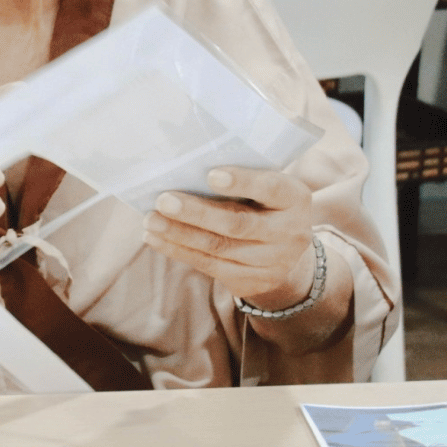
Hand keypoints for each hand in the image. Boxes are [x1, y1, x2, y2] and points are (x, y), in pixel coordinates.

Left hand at [141, 166, 315, 310]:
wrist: (285, 253)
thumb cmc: (263, 204)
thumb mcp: (265, 186)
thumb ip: (238, 176)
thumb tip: (183, 166)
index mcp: (295, 198)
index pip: (271, 188)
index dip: (242, 182)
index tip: (210, 174)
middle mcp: (290, 232)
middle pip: (238, 223)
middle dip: (196, 212)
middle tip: (163, 200)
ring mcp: (273, 262)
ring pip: (218, 247)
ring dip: (179, 233)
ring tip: (151, 219)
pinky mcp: (252, 281)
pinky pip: (209, 265)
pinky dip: (177, 250)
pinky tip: (155, 238)